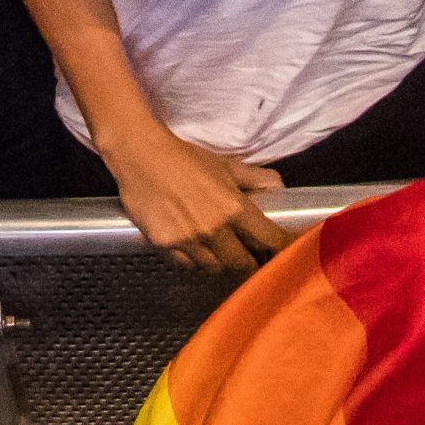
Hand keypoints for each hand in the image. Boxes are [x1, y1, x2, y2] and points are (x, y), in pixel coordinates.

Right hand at [103, 115, 285, 272]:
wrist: (142, 155)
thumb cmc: (184, 158)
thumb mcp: (224, 164)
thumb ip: (254, 178)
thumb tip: (278, 187)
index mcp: (233, 206)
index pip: (267, 239)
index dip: (279, 250)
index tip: (283, 256)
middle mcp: (214, 228)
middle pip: (241, 264)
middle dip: (248, 262)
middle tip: (248, 257)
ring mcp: (189, 240)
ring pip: (214, 268)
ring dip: (219, 262)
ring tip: (217, 249)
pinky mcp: (166, 245)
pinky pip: (188, 265)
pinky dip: (194, 260)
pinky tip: (192, 246)